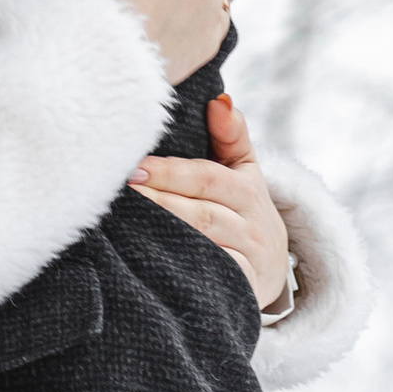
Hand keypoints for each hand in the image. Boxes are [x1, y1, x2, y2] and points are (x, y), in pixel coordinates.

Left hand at [130, 96, 289, 310]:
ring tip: (123, 224)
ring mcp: (246, 260)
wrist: (272, 272)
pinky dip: (180, 268)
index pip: (207, 177)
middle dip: (158, 202)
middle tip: (119, 193)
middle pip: (200, 213)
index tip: (133, 167)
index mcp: (248, 191)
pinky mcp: (239, 291)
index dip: (169, 172)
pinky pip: (208, 277)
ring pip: (201, 244)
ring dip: (161, 233)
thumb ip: (232, 135)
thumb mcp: (245, 172)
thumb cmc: (243, 211)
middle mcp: (250, 226)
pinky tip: (147, 260)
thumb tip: (218, 100)